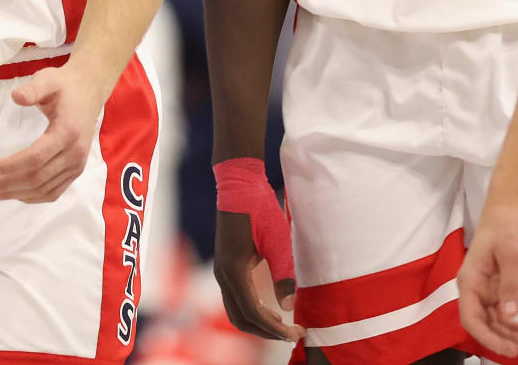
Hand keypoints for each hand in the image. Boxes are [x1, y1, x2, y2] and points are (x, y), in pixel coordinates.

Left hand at [0, 62, 106, 202]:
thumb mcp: (49, 79)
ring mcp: (76, 165)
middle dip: (6, 185)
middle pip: (37, 178)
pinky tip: (12, 194)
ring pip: (42, 189)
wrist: (88, 93)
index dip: (11, 166)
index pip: (36, 157)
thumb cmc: (64, 87)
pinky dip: (30, 197)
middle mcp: (75, 153)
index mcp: (67, 132)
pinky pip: (52, 193)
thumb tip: (15, 96)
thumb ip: (33, 88)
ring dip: (13, 194)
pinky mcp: (75, 172)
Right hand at [214, 210, 302, 340]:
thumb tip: (288, 307)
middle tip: (293, 334)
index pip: (252, 312)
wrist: (239, 184)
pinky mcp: (225, 266)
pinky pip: (235, 299)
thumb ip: (282, 274)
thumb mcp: (277, 240)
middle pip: (241, 318)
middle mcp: (223, 274)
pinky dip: (252, 311)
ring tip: (285, 325)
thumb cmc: (260, 208)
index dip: (274, 328)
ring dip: (259, 323)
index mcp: (234, 269)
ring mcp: (221, 270)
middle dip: (266, 332)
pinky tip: (271, 308)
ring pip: (236, 311)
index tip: (295, 334)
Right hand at [458, 200, 517, 356]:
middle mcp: (472, 287)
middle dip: (498, 338)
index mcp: (470, 280)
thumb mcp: (511, 254)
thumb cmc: (505, 228)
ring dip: (504, 332)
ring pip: (489, 319)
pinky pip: (497, 310)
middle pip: (479, 322)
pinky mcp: (492, 285)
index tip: (507, 348)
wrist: (505, 209)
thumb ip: (510, 284)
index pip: (471, 317)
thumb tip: (509, 315)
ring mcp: (482, 287)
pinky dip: (508, 321)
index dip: (486, 337)